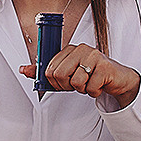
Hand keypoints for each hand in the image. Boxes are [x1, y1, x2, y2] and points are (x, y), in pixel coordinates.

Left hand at [21, 42, 139, 103]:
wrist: (117, 79)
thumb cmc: (91, 75)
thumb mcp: (67, 74)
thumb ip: (45, 72)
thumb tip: (23, 70)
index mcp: (69, 49)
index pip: (50, 69)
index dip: (56, 82)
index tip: (66, 82)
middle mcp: (81, 49)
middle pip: (59, 75)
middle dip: (68, 86)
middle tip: (78, 84)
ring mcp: (93, 56)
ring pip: (75, 82)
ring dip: (83, 89)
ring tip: (90, 82)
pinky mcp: (104, 67)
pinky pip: (90, 88)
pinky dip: (94, 92)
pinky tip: (99, 84)